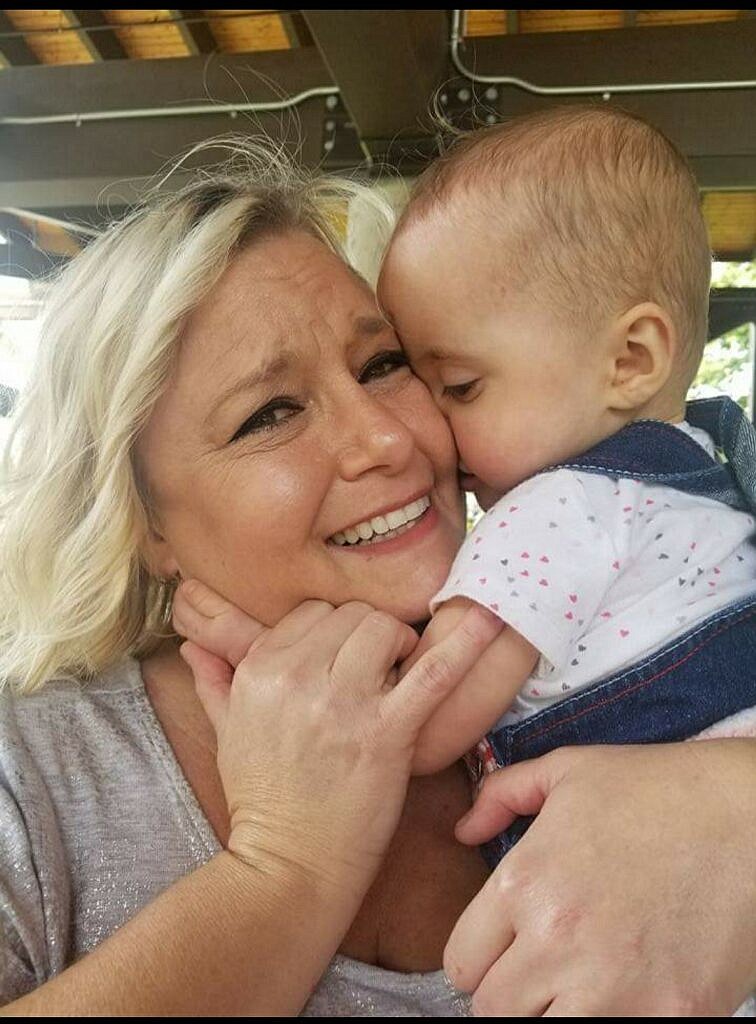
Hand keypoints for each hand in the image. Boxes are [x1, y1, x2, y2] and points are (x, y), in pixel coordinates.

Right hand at [173, 580, 501, 896]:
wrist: (288, 865)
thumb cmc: (263, 799)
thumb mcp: (226, 733)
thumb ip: (214, 681)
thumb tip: (193, 645)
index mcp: (259, 670)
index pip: (311, 613)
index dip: (336, 631)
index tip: (346, 658)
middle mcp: (296, 676)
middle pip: (351, 616)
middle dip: (370, 635)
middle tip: (378, 668)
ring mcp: (342, 703)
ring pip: (383, 629)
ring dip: (399, 644)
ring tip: (400, 674)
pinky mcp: (385, 732)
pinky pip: (431, 673)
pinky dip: (464, 645)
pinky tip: (489, 623)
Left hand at [445, 741, 755, 1015]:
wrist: (749, 816)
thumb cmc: (658, 789)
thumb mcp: (569, 770)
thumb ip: (503, 794)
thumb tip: (463, 830)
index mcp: (524, 884)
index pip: (461, 963)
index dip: (479, 957)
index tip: (502, 950)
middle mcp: (557, 943)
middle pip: (493, 1013)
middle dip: (509, 993)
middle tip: (540, 971)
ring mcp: (615, 989)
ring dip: (553, 1015)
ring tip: (579, 984)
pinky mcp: (668, 1017)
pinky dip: (611, 1022)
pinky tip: (625, 993)